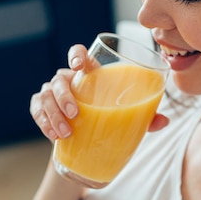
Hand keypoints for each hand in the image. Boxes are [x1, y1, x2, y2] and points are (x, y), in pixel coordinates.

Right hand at [30, 44, 168, 141]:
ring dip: (53, 114)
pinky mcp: (41, 110)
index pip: (78, 54)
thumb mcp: (126, 118)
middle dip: (64, 96)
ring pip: (46, 96)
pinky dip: (44, 123)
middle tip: (76, 114)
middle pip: (59, 79)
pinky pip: (37, 111)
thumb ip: (144, 116)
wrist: (85, 145)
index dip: (76, 55)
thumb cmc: (107, 121)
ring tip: (66, 132)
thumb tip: (164, 121)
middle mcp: (68, 81)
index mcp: (89, 76)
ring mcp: (51, 94)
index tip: (78, 66)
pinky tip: (54, 135)